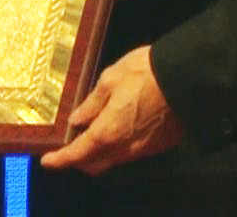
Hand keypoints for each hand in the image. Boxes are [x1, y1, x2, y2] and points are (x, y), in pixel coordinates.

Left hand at [38, 46, 183, 175]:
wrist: (189, 77)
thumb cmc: (146, 73)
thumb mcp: (110, 79)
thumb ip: (92, 103)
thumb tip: (77, 119)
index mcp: (108, 131)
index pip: (78, 154)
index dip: (60, 159)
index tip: (48, 160)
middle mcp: (125, 147)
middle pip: (95, 165)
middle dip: (78, 160)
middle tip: (69, 146)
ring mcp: (144, 149)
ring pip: (114, 160)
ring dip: (99, 153)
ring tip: (92, 133)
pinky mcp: (159, 144)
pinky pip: (132, 153)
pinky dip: (118, 147)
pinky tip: (118, 128)